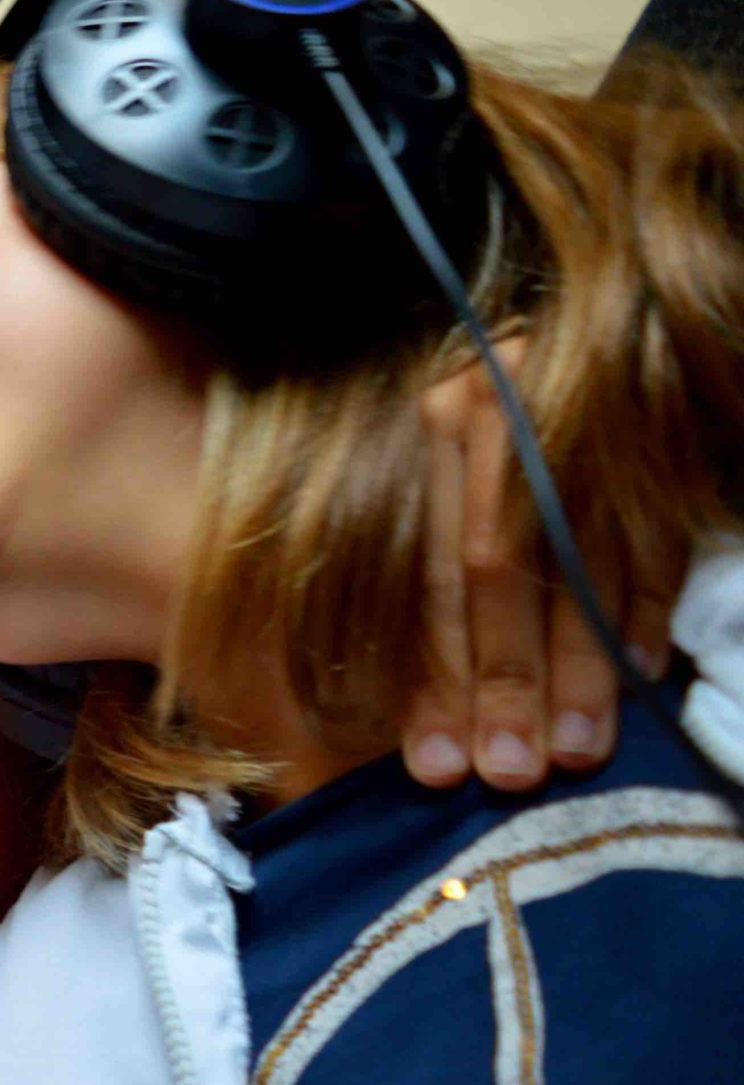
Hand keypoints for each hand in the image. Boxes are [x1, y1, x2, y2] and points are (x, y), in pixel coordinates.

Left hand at [406, 339, 673, 791]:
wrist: (618, 311)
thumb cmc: (507, 412)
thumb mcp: (454, 464)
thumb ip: (440, 563)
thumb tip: (424, 699)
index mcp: (441, 423)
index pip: (433, 574)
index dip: (434, 674)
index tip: (434, 765)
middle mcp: (505, 414)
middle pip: (500, 572)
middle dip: (504, 681)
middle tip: (509, 773)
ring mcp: (589, 422)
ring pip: (581, 565)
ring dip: (581, 670)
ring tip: (574, 753)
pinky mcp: (660, 438)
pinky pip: (653, 542)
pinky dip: (642, 613)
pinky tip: (639, 678)